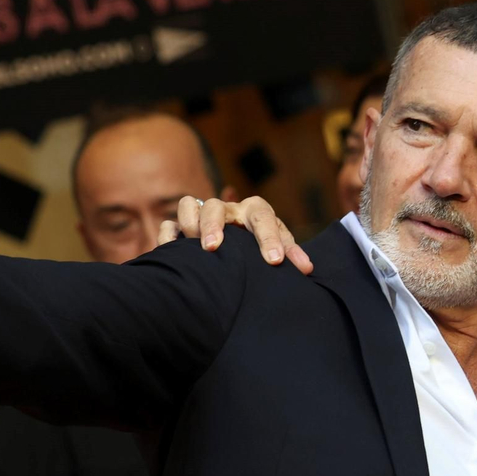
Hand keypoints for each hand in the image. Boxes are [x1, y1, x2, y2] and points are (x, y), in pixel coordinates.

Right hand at [156, 194, 312, 273]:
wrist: (241, 245)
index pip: (263, 217)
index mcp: (255, 212)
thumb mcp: (279, 248)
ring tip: (196, 246)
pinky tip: (172, 253)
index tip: (274, 261)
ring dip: (190, 223)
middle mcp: (228, 210)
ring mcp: (203, 217)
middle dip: (214, 224)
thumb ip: (291, 255)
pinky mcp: (183, 230)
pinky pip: (170, 226)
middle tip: (214, 247)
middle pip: (217, 206)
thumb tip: (307, 270)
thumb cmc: (262, 247)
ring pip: (189, 205)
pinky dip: (169, 236)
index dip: (269, 237)